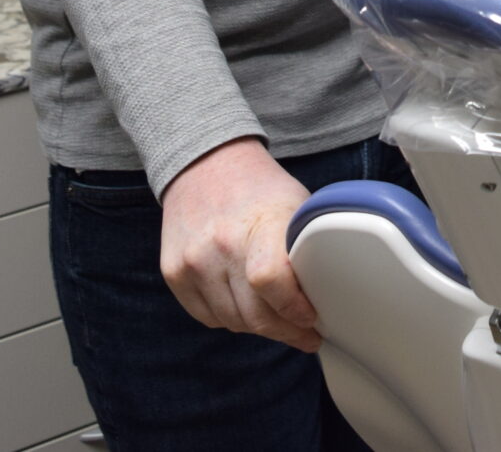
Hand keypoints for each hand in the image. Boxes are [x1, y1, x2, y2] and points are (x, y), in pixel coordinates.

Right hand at [158, 137, 320, 351]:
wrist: (205, 165)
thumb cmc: (260, 189)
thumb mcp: (296, 206)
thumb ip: (307, 249)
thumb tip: (327, 295)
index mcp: (258, 224)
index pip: (271, 281)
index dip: (294, 310)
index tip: (313, 319)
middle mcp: (219, 245)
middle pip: (253, 315)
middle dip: (285, 332)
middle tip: (305, 335)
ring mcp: (191, 261)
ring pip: (232, 322)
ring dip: (258, 327)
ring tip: (278, 319)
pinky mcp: (173, 273)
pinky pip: (207, 317)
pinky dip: (229, 318)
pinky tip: (246, 306)